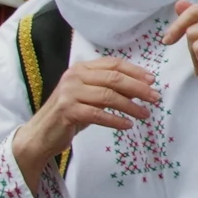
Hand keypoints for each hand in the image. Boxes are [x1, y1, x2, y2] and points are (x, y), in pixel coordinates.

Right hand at [10, 55, 159, 180]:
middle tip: (155, 98)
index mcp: (81, 68)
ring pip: (108, 96)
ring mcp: (69, 93)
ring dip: (130, 106)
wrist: (41, 134)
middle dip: (138, 88)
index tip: (153, 80)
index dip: (135, 71)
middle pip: (113, 78)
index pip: (113, 64)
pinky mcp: (67, 110)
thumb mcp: (91, 97)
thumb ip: (110, 89)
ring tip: (145, 114)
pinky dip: (115, 120)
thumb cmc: (70, 114)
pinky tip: (127, 125)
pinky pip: (97, 114)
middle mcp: (74, 76)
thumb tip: (141, 87)